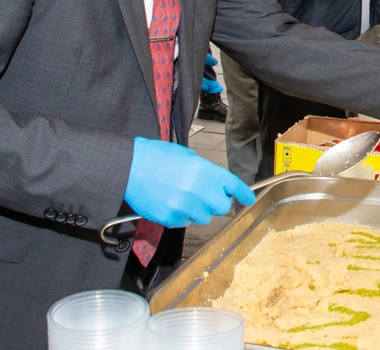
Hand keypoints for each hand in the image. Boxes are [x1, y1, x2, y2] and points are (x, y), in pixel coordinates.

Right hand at [124, 138, 254, 227]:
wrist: (131, 167)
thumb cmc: (157, 157)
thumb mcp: (188, 156)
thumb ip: (206, 172)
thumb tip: (215, 183)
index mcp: (205, 170)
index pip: (233, 184)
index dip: (243, 193)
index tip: (248, 199)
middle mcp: (199, 189)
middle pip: (222, 207)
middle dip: (216, 203)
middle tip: (204, 196)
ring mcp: (185, 205)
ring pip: (204, 217)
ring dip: (197, 210)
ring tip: (181, 197)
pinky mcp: (171, 218)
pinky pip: (184, 222)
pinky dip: (180, 216)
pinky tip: (170, 202)